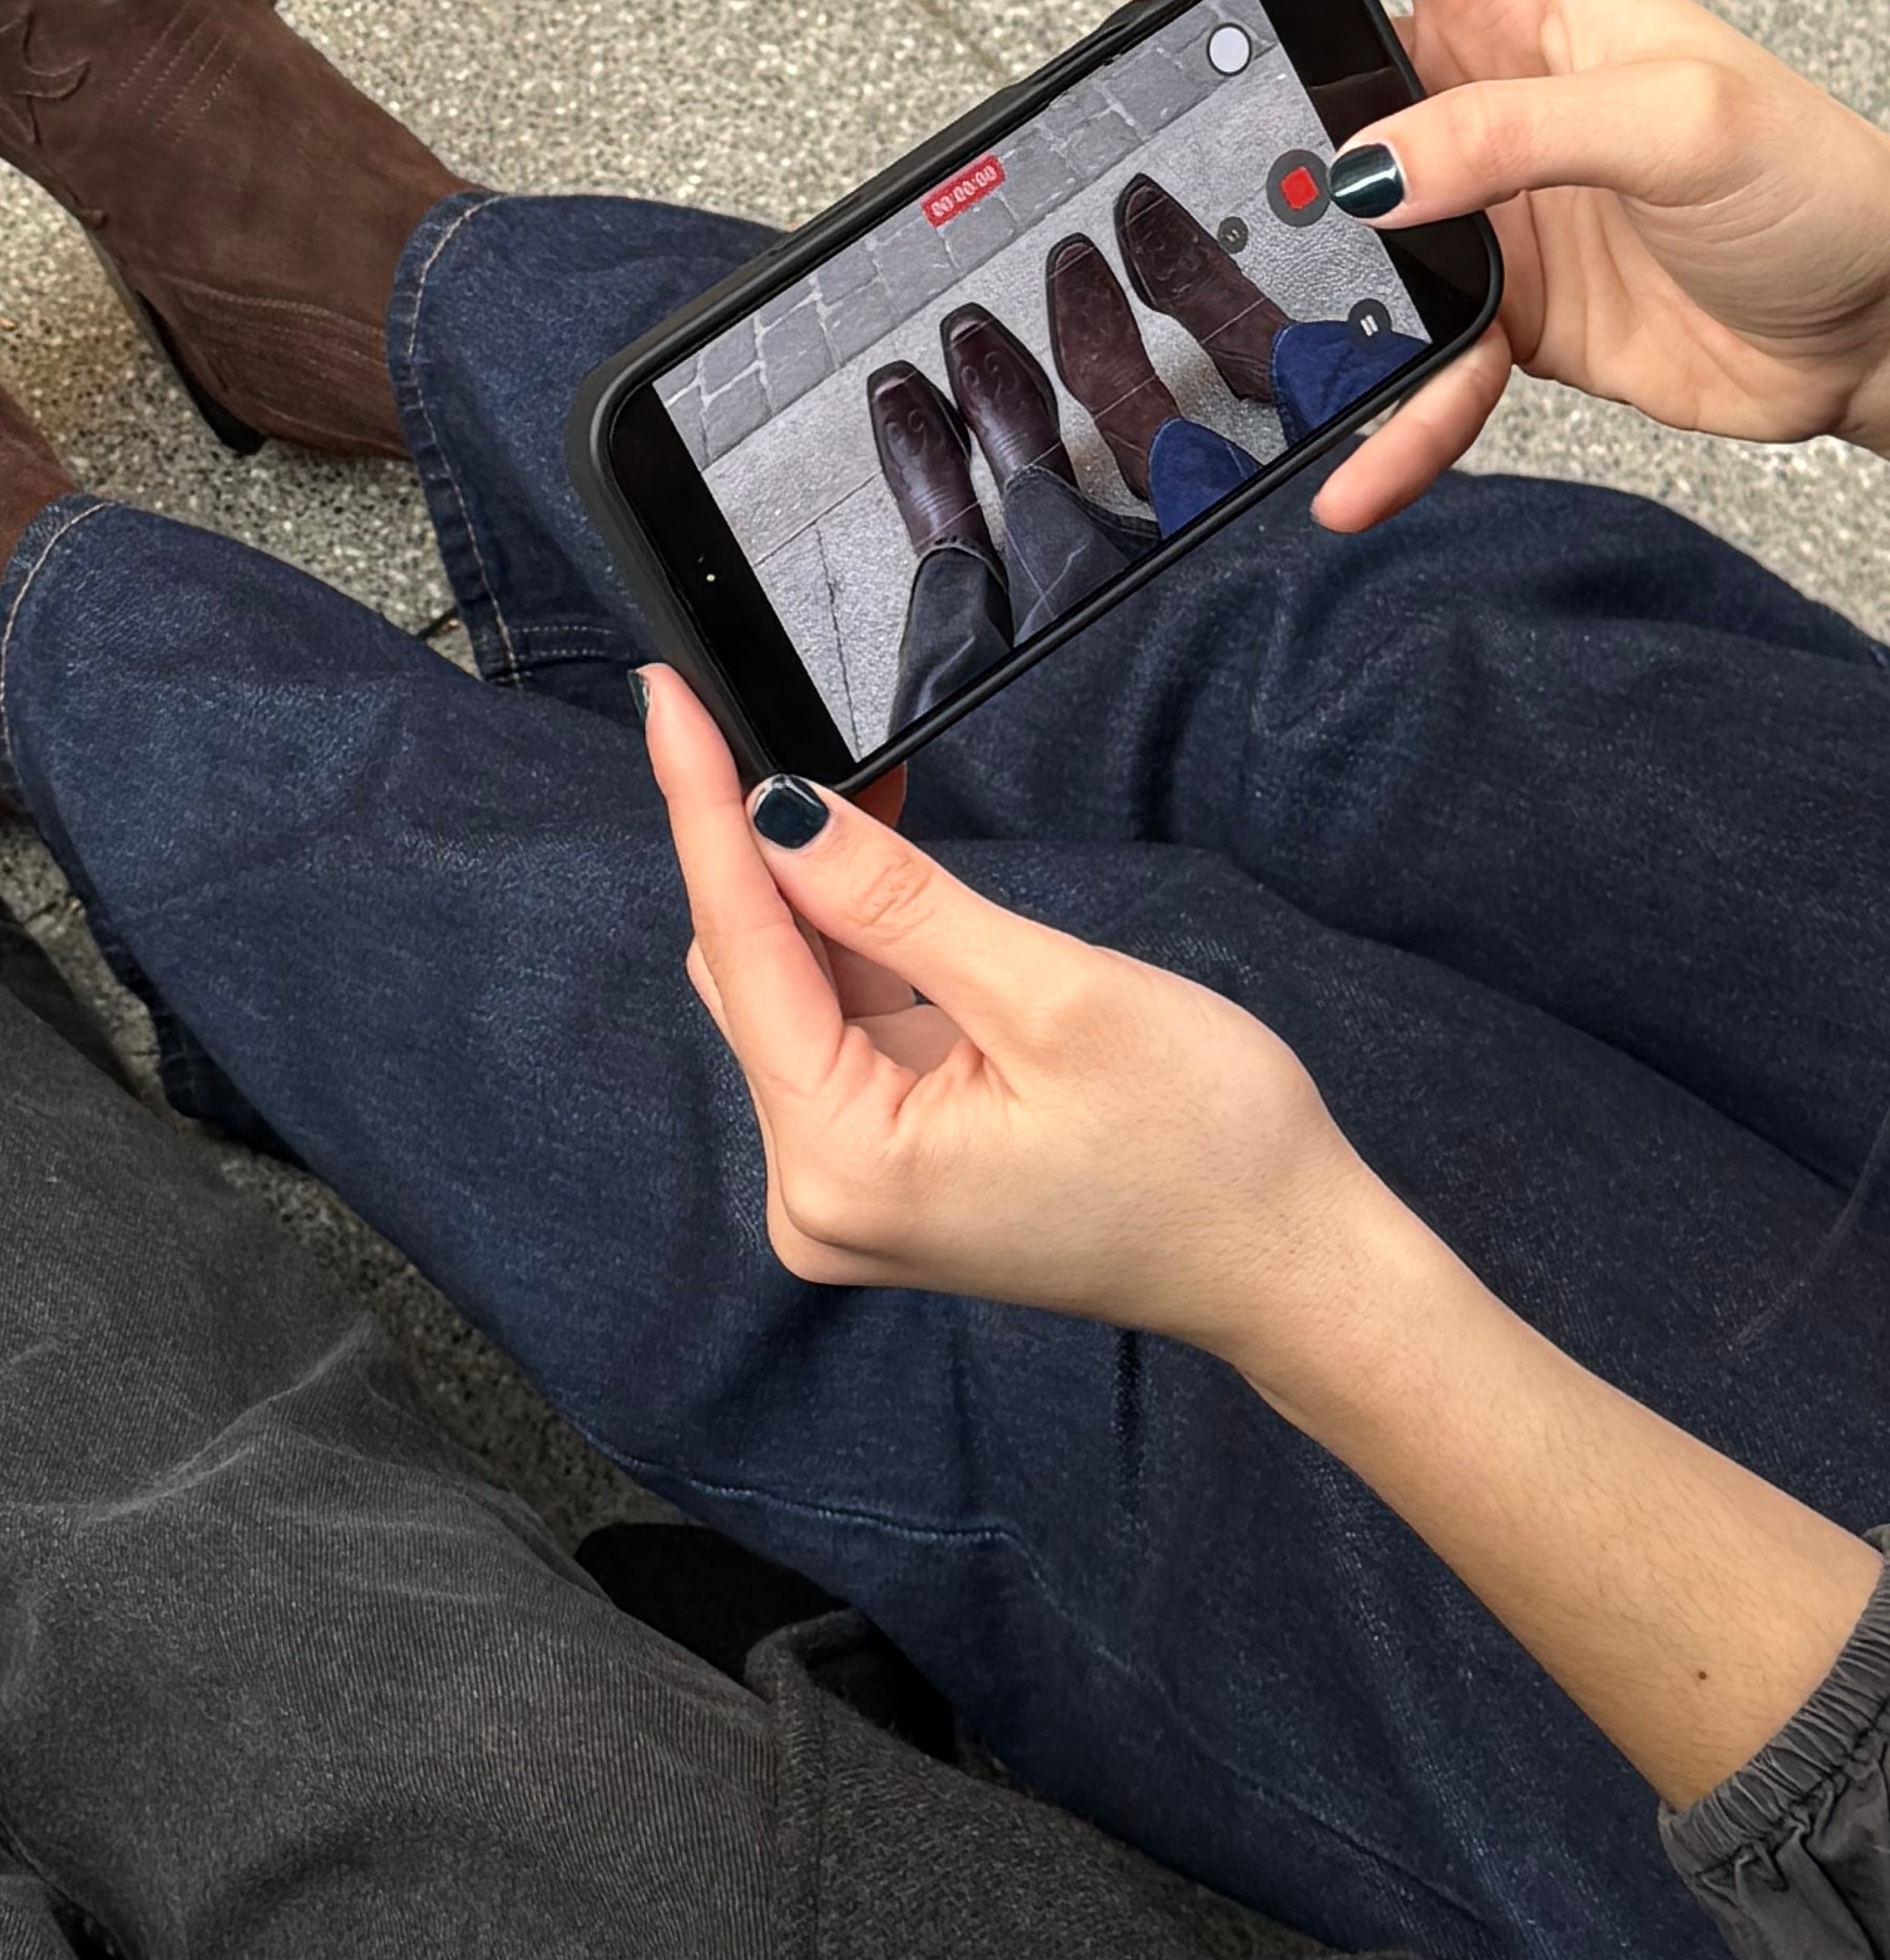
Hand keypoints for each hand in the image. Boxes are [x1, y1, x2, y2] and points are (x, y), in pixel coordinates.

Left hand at [646, 675, 1883, 1802]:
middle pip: (749, 976)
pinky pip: (839, 1032)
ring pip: (791, 998)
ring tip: (863, 781)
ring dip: (817, 889)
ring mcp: (848, 1191)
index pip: (743, 948)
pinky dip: (857, 945)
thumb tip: (776, 812)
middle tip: (771, 713)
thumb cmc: (1207, 1142)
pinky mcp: (887, 1171)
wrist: (1292, 1261)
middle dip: (765, 845)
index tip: (666, 698)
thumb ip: (897, 904)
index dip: (703, 809)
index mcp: (843, 1164)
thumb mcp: (1053, 997)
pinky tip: (878, 862)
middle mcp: (816, 1194)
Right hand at [1132, 0, 1889, 526]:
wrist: (1878, 333)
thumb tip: (1359, 174)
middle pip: (1300, 63)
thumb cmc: (1822, 186)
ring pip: (1327, 231)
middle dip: (1221, 111)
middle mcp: (1471, 77)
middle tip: (1164, 164)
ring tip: (1246, 341)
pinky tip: (1355, 472)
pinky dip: (1378, 423)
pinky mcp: (1487, 303)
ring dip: (1283, 291)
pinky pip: (1401, 361)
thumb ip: (1512, 134)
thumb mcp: (1679, 120)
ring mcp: (1469, 194)